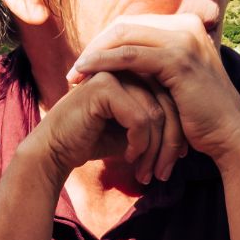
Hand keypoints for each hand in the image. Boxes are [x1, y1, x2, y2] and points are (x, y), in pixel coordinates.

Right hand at [31, 68, 186, 184]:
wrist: (55, 150)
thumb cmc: (92, 141)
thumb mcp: (131, 131)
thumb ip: (153, 123)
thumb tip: (185, 133)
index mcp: (134, 72)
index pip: (171, 97)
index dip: (178, 130)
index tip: (179, 158)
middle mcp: (126, 68)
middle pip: (167, 103)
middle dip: (170, 143)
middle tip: (165, 172)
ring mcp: (114, 73)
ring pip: (156, 113)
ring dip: (154, 149)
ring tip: (146, 171)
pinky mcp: (104, 86)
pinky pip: (139, 118)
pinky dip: (139, 143)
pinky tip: (128, 156)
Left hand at [65, 15, 239, 166]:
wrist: (230, 136)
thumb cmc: (202, 117)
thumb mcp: (176, 83)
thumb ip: (156, 66)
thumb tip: (123, 60)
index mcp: (186, 27)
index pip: (134, 25)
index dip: (106, 42)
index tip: (86, 64)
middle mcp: (186, 25)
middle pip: (125, 26)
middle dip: (96, 46)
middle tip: (74, 69)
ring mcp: (184, 39)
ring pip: (123, 36)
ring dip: (94, 54)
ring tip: (74, 75)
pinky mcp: (178, 59)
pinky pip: (129, 56)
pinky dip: (103, 63)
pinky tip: (85, 76)